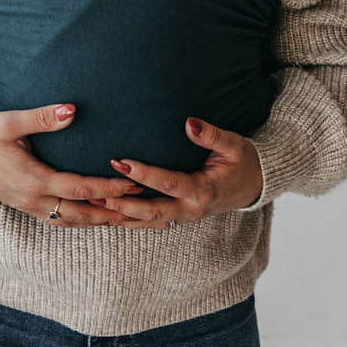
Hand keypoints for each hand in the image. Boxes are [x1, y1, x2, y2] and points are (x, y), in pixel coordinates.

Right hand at [0, 103, 146, 226]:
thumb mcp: (9, 122)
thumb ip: (42, 117)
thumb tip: (71, 110)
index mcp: (34, 180)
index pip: (80, 189)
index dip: (108, 188)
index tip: (131, 182)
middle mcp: (33, 199)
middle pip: (81, 214)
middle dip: (112, 211)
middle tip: (139, 206)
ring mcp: (28, 206)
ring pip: (70, 221)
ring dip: (97, 220)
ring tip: (125, 216)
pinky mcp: (25, 206)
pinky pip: (58, 220)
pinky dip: (80, 220)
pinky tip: (93, 216)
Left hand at [88, 118, 263, 228]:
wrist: (253, 185)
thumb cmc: (243, 161)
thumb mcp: (234, 145)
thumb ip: (211, 135)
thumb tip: (189, 122)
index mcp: (203, 190)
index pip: (168, 183)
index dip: (144, 174)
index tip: (122, 161)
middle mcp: (190, 209)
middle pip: (152, 211)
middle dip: (123, 202)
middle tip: (97, 190)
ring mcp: (183, 217)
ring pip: (147, 222)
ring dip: (120, 216)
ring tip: (92, 206)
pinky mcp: (177, 217)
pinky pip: (150, 223)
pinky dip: (128, 221)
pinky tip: (106, 217)